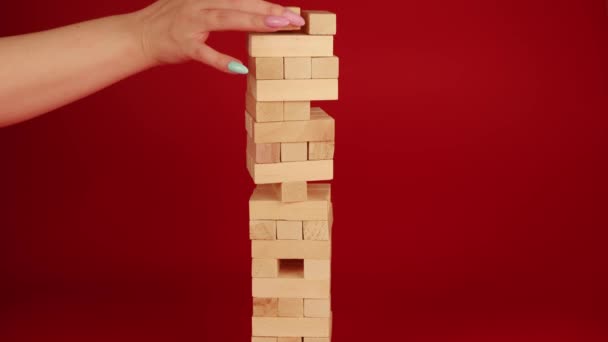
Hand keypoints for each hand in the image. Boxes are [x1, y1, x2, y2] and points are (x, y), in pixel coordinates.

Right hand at [134, 0, 304, 72]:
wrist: (139, 35)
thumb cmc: (173, 21)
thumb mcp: (198, 4)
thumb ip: (223, 6)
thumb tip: (253, 10)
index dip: (268, 4)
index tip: (293, 13)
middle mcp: (200, 4)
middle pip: (240, 4)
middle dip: (269, 11)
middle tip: (295, 20)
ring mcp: (191, 23)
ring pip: (225, 19)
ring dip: (253, 22)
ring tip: (278, 27)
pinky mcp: (183, 45)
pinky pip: (204, 53)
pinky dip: (220, 61)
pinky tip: (239, 68)